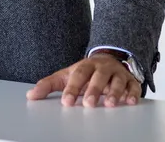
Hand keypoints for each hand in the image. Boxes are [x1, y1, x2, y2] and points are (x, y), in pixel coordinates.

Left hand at [26, 52, 140, 107]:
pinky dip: (133, 93)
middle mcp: (103, 68)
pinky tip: (130, 102)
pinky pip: (133, 86)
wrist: (108, 59)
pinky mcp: (130, 81)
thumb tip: (31, 95)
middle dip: (94, 90)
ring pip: (117, 81)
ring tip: (111, 104)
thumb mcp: (66, 76)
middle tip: (89, 104)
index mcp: (86, 65)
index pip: (79, 75)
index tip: (67, 102)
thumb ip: (49, 85)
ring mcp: (118, 74)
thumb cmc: (85, 72)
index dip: (73, 88)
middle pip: (99, 76)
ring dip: (115, 92)